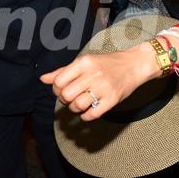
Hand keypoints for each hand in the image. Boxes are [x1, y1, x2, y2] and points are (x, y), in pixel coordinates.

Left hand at [40, 43, 158, 120]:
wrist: (135, 64)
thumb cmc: (108, 63)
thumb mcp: (86, 62)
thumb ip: (63, 71)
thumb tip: (43, 79)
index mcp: (84, 62)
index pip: (58, 81)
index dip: (57, 89)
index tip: (63, 89)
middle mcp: (93, 74)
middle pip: (66, 95)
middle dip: (65, 100)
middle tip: (72, 97)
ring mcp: (104, 87)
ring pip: (77, 106)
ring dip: (75, 109)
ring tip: (81, 103)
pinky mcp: (112, 99)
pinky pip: (91, 115)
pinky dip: (86, 116)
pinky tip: (89, 110)